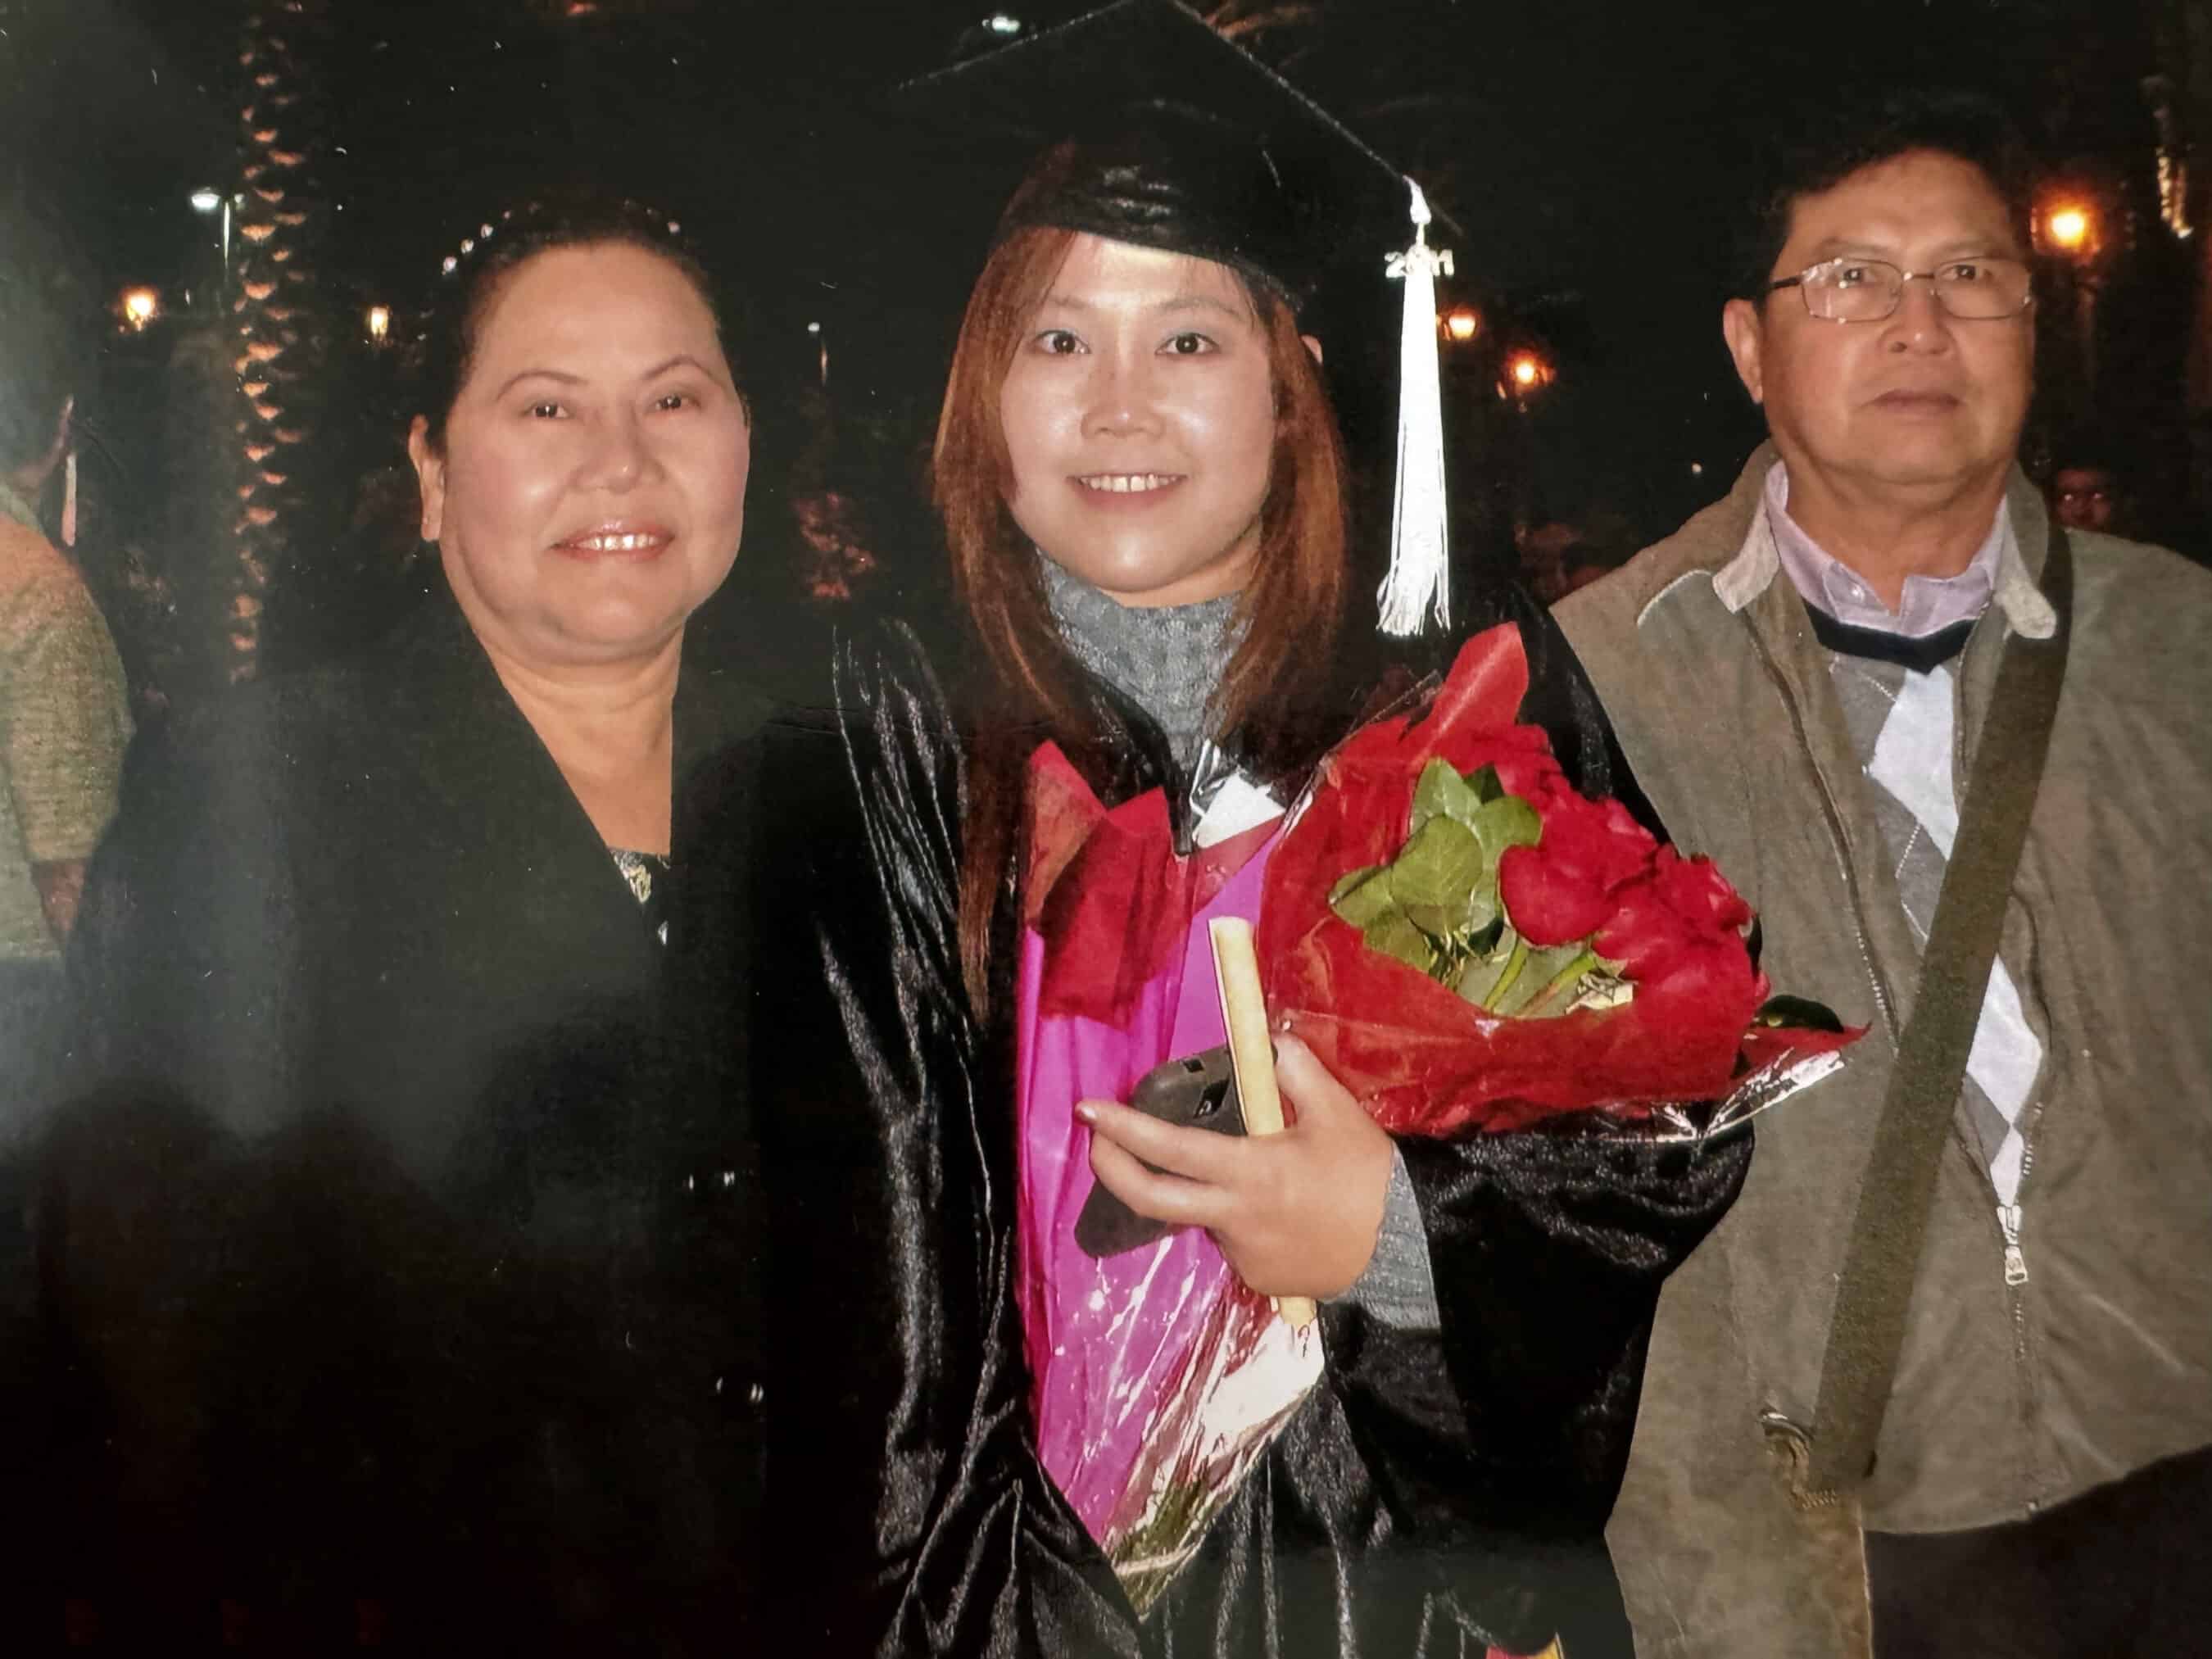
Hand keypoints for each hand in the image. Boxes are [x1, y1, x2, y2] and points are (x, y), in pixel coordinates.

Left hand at [1079, 1036, 1394, 1300]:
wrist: (1407, 1247)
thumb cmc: (1370, 1175)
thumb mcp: (1337, 1112)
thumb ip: (1295, 1071)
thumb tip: (1269, 1039)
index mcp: (1249, 1170)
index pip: (1168, 1149)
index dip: (1121, 1129)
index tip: (1088, 1109)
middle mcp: (1233, 1217)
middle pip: (1150, 1199)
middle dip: (1112, 1168)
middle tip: (1096, 1143)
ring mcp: (1241, 1255)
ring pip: (1204, 1215)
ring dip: (1211, 1192)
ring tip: (1272, 1180)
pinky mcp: (1256, 1279)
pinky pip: (1234, 1242)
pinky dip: (1242, 1220)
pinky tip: (1286, 1213)